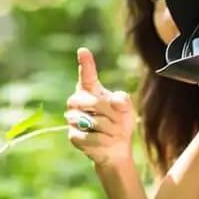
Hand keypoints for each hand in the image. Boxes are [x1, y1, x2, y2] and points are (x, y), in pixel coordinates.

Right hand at [66, 47, 135, 169]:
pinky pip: (92, 137)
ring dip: (111, 128)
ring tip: (115, 131)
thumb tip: (117, 102)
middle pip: (94, 102)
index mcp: (90, 90)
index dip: (86, 63)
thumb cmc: (119, 122)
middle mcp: (77, 101)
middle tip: (119, 119)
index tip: (83, 51)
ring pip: (94, 121)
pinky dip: (105, 140)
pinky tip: (108, 140)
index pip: (87, 75)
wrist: (116, 147)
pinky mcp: (73, 136)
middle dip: (110, 112)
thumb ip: (123, 101)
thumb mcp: (126, 108)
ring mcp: (72, 119)